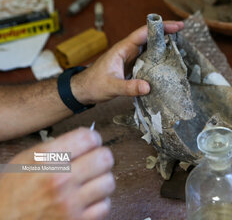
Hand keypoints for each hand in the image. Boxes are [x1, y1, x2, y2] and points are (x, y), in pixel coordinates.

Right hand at [0, 128, 114, 219]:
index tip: (91, 144)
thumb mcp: (26, 160)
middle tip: (93, 163)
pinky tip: (87, 200)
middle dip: (100, 158)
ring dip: (101, 181)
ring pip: (108, 182)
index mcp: (46, 159)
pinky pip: (105, 206)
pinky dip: (98, 203)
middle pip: (105, 158)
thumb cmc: (11, 193)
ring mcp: (70, 203)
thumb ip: (57, 148)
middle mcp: (60, 179)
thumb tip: (88, 140)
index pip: (89, 138)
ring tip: (89, 183)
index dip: (93, 139)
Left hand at [72, 21, 183, 103]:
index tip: (176, 26)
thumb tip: (148, 87)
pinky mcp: (131, 65)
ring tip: (179, 43)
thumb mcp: (112, 86)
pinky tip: (167, 60)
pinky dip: (158, 56)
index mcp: (122, 49)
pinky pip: (147, 58)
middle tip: (182, 29)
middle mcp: (128, 50)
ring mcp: (130, 57)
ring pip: (149, 46)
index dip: (160, 28)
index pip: (143, 33)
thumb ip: (129, 87)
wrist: (84, 90)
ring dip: (163, 43)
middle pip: (149, 36)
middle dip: (165, 32)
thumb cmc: (94, 85)